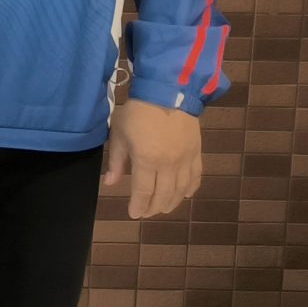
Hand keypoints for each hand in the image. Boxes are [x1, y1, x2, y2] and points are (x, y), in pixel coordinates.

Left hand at [105, 98, 202, 217]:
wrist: (168, 92)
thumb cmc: (137, 112)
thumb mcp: (119, 133)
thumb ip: (117, 161)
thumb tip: (110, 183)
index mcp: (147, 160)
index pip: (143, 191)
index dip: (139, 205)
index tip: (134, 214)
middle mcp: (169, 164)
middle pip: (163, 194)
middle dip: (154, 207)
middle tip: (147, 213)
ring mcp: (185, 159)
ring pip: (181, 189)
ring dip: (172, 202)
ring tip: (164, 208)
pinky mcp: (197, 152)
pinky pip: (196, 176)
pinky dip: (190, 188)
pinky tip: (185, 195)